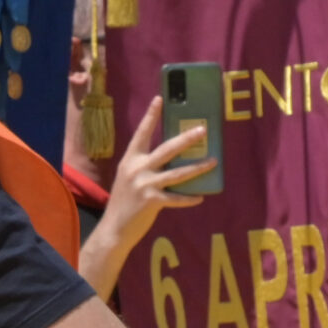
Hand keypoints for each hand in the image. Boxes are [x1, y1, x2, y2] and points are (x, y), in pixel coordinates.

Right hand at [77, 96, 207, 297]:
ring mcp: (144, 185)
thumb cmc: (126, 200)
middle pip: (167, 149)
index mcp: (130, 160)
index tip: (159, 98)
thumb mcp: (130, 177)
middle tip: (203, 129)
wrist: (114, 229)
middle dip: (186, 138)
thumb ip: (146, 165)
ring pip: (177, 173)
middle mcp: (137, 169)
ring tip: (213, 161)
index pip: (142, 133)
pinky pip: (176, 197)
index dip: (151, 115)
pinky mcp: (151, 201)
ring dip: (198, 167)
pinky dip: (189, 197)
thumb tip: (174, 155)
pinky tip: (201, 196)